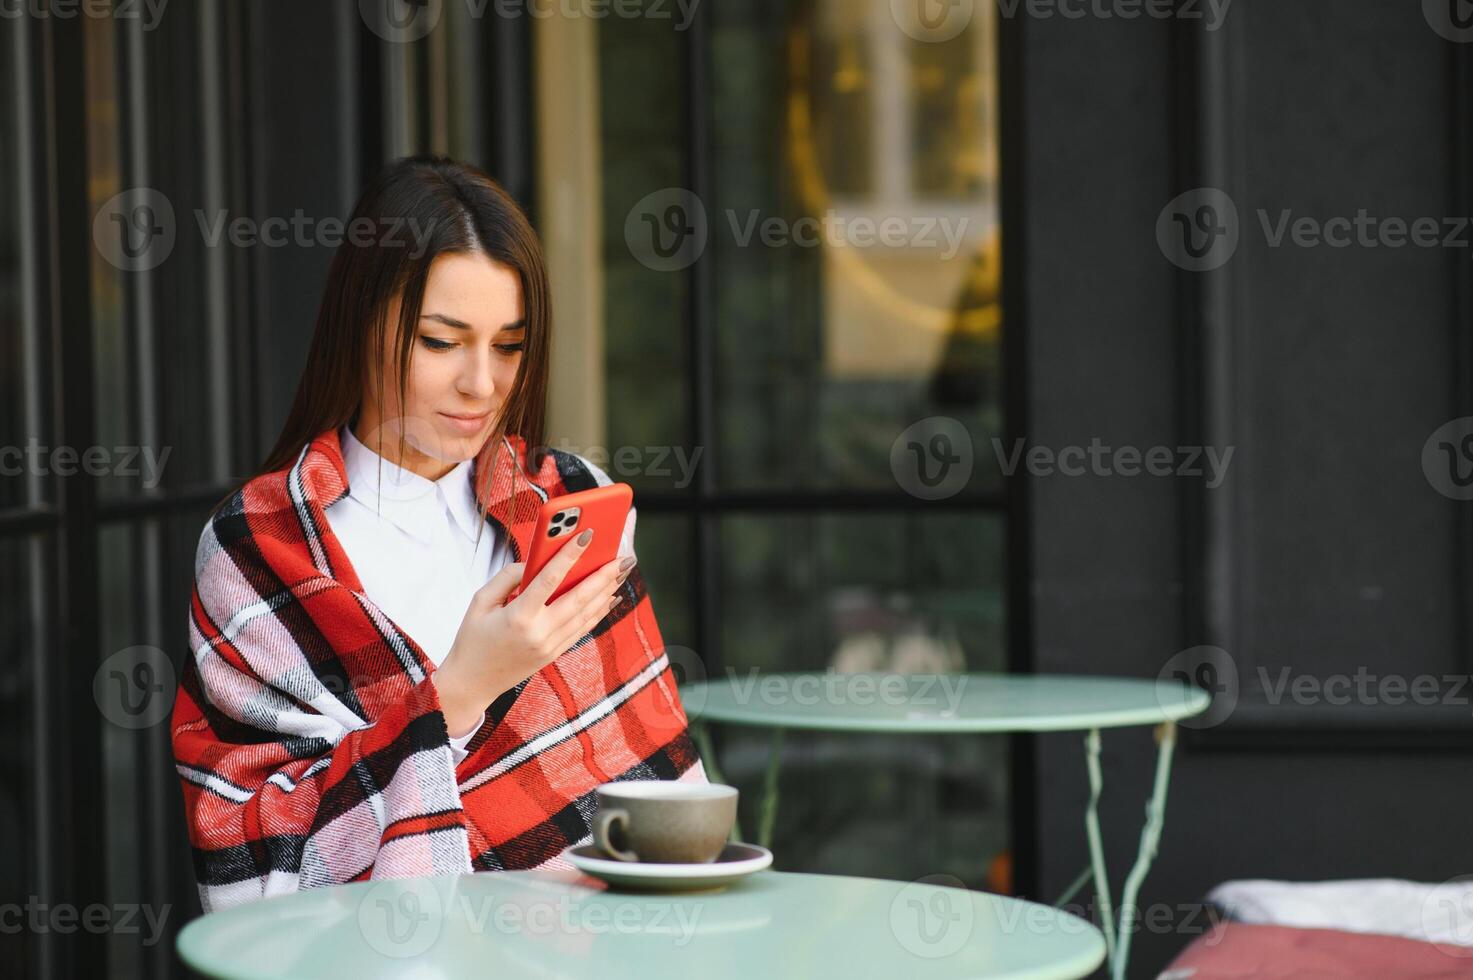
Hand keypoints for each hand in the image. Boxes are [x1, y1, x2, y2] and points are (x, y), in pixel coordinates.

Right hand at [431, 528, 634, 737]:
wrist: (472, 683)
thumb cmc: (472, 638)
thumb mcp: (480, 601)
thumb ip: (507, 577)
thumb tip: (534, 562)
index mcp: (519, 616)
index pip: (549, 579)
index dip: (570, 555)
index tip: (587, 535)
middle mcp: (539, 632)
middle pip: (579, 598)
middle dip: (603, 575)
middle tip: (622, 557)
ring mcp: (550, 646)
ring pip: (586, 614)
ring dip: (606, 591)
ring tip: (622, 572)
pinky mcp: (555, 654)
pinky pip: (582, 629)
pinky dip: (599, 612)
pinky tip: (610, 597)